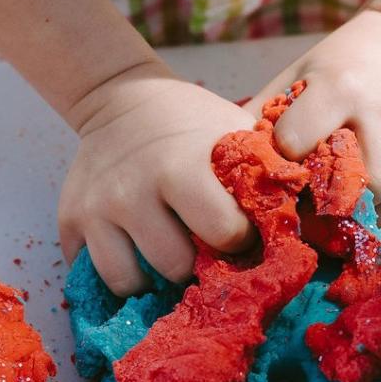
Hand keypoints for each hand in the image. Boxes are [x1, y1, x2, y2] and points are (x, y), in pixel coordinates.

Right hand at [59, 62, 255, 295]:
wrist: (124, 100)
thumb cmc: (197, 126)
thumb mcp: (237, 134)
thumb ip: (267, 175)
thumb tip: (311, 222)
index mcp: (180, 168)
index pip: (223, 234)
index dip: (240, 240)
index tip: (241, 232)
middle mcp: (132, 193)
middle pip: (176, 266)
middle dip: (198, 265)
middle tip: (205, 248)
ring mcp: (96, 210)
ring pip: (131, 281)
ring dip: (155, 276)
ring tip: (170, 253)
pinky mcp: (69, 223)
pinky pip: (96, 275)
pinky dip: (122, 272)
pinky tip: (138, 253)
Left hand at [246, 10, 380, 226]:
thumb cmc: (338, 68)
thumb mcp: (297, 76)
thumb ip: (264, 116)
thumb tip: (224, 167)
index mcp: (338, 85)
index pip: (302, 145)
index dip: (291, 169)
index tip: (294, 176)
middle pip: (366, 183)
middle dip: (345, 207)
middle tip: (334, 212)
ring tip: (367, 214)